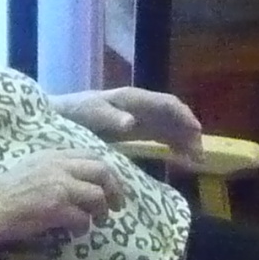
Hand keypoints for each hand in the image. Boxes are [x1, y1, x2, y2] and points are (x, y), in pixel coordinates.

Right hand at [0, 151, 124, 241]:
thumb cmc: (6, 192)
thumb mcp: (33, 168)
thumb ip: (56, 168)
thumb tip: (82, 180)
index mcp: (53, 154)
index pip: (92, 155)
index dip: (107, 172)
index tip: (111, 187)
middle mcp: (58, 166)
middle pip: (102, 171)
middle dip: (114, 190)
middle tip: (117, 206)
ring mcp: (58, 186)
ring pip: (97, 195)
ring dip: (102, 211)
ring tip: (99, 222)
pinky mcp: (55, 207)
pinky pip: (83, 218)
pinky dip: (84, 227)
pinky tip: (77, 232)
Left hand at [54, 87, 204, 166]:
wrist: (58, 117)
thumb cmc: (74, 113)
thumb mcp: (90, 114)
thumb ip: (110, 118)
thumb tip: (132, 122)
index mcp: (132, 99)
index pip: (166, 104)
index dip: (183, 116)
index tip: (197, 132)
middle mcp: (140, 106)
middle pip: (173, 115)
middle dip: (189, 132)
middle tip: (200, 154)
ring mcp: (138, 117)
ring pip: (170, 126)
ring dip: (184, 140)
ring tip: (195, 160)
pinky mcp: (134, 130)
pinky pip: (160, 135)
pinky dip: (173, 144)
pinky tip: (181, 157)